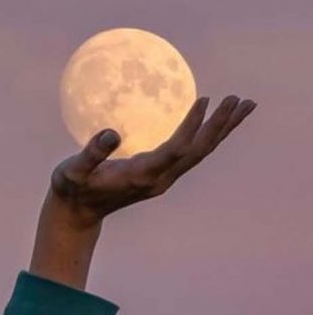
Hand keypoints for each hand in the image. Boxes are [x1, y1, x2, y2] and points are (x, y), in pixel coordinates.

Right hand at [47, 95, 257, 228]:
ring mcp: (162, 179)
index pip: (177, 149)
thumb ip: (90, 154)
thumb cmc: (71, 189)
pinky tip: (212, 120)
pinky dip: (206, 135)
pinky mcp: (160, 175)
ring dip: (222, 130)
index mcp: (141, 176)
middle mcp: (159, 179)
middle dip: (221, 126)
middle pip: (199, 152)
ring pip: (200, 153)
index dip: (192, 126)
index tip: (204, 99)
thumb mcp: (72, 171)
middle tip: (240, 100)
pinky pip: (190, 153)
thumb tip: (111, 133)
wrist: (77, 214)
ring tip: (243, 105)